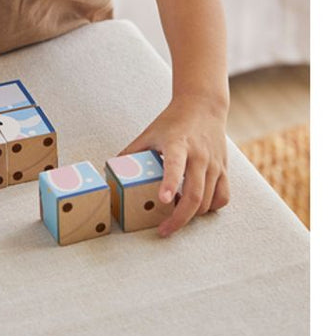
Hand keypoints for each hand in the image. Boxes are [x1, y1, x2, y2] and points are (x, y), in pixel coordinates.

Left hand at [119, 93, 229, 236]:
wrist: (203, 106)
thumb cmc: (173, 121)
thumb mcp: (149, 133)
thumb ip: (131, 153)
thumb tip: (112, 171)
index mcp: (178, 144)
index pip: (175, 165)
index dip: (169, 183)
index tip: (163, 200)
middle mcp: (199, 156)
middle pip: (194, 194)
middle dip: (179, 218)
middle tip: (164, 230)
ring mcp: (214, 164)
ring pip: (208, 201)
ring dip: (192, 215)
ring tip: (176, 214)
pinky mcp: (224, 170)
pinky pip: (222, 197)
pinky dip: (210, 208)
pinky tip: (196, 206)